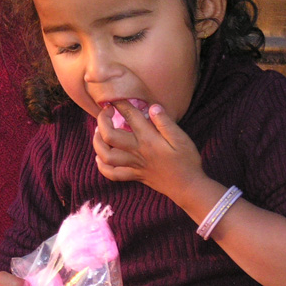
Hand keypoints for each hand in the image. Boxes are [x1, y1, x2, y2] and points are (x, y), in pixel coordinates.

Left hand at [92, 101, 207, 206]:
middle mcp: (137, 152)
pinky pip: (112, 173)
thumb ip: (166, 123)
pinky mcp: (134, 176)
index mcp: (148, 140)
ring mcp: (133, 165)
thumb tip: (153, 106)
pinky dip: (102, 166)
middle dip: (102, 121)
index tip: (116, 97)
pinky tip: (99, 157)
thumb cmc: (187, 161)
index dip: (121, 103)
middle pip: (109, 136)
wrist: (188, 188)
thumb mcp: (182, 139)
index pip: (130, 117)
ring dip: (97, 142)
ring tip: (98, 131)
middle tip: (106, 111)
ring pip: (106, 155)